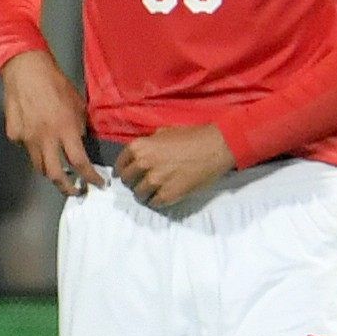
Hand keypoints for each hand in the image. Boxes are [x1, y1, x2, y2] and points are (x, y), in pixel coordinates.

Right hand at [2, 49, 103, 195]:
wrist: (26, 71)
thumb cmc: (56, 84)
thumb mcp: (77, 105)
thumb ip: (78, 127)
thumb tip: (79, 143)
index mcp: (65, 130)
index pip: (79, 162)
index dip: (90, 177)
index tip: (98, 184)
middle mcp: (45, 138)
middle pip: (54, 174)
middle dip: (67, 188)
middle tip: (76, 191)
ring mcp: (26, 138)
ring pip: (38, 165)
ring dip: (50, 171)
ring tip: (59, 171)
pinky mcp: (13, 134)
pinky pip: (26, 149)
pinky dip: (34, 150)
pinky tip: (38, 141)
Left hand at [114, 123, 237, 209]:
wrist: (216, 147)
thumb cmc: (193, 136)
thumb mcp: (166, 132)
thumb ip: (150, 143)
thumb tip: (143, 152)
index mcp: (140, 147)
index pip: (121, 164)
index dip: (123, 170)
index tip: (126, 174)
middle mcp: (143, 164)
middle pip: (128, 181)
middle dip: (134, 182)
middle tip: (142, 182)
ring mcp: (155, 181)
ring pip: (139, 194)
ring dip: (145, 193)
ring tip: (154, 191)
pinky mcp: (168, 195)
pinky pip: (154, 203)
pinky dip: (157, 201)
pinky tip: (164, 196)